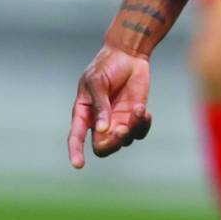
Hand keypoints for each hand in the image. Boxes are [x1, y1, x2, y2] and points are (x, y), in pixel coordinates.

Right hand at [68, 45, 152, 167]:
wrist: (128, 54)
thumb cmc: (106, 65)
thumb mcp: (97, 81)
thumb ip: (99, 105)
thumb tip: (101, 129)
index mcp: (84, 113)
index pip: (76, 137)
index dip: (76, 152)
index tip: (78, 164)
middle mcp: (100, 122)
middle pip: (103, 147)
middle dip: (113, 143)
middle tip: (122, 130)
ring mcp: (118, 121)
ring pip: (123, 141)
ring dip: (132, 129)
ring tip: (138, 109)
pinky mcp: (133, 117)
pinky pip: (139, 132)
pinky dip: (143, 125)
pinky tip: (144, 111)